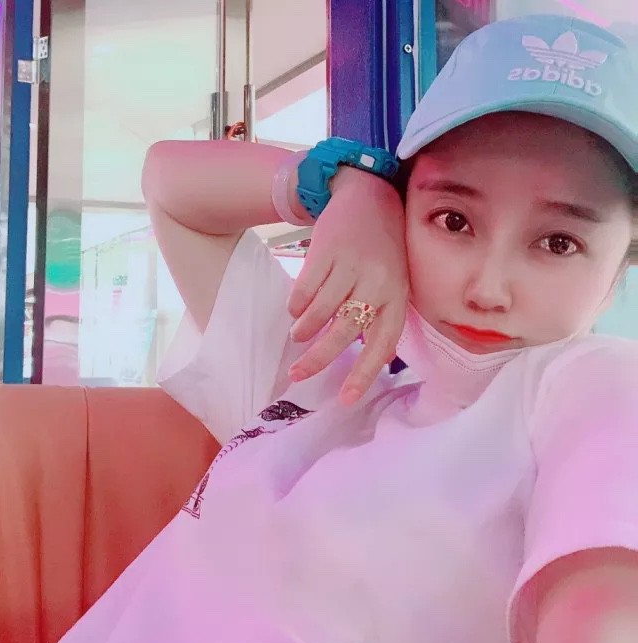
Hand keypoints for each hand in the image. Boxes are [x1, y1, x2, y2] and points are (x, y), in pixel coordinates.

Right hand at [287, 167, 408, 404]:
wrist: (369, 193)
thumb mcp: (394, 281)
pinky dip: (296, 305)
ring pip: (320, 313)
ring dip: (304, 332)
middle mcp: (378, 284)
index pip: (382, 346)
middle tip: (297, 375)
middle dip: (317, 360)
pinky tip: (295, 310)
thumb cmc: (383, 247)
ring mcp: (351, 266)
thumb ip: (379, 314)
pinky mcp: (327, 251)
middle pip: (344, 334)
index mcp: (398, 297)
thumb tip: (355, 355)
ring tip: (297, 338)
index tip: (345, 399)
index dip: (363, 375)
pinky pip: (305, 289)